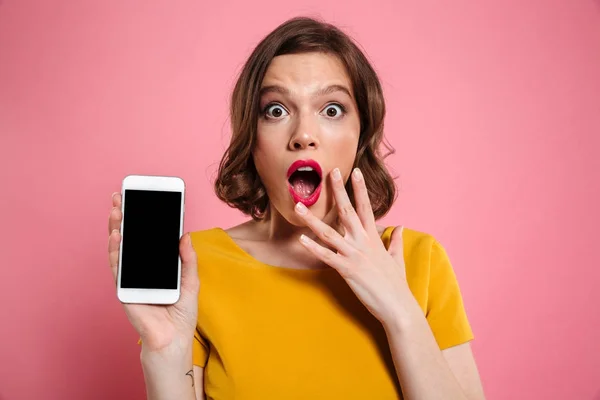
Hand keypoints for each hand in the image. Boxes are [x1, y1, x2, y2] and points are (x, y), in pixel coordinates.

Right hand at [107, 192, 199, 352]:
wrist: (173, 341)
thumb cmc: (181, 314)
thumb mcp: (190, 282)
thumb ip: (187, 259)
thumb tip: (185, 235)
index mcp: (156, 266)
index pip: (147, 238)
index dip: (143, 220)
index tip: (142, 199)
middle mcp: (141, 269)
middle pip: (130, 239)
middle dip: (125, 217)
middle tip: (121, 197)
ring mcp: (131, 278)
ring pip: (121, 249)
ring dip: (117, 229)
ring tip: (117, 210)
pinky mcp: (125, 289)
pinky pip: (118, 267)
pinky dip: (116, 251)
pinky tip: (117, 236)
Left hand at [294, 167, 410, 327]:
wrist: (398, 306)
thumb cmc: (397, 284)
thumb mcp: (397, 258)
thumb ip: (395, 241)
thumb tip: (399, 226)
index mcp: (373, 237)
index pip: (366, 207)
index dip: (360, 188)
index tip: (355, 171)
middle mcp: (363, 241)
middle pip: (347, 211)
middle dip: (338, 190)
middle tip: (330, 172)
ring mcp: (354, 254)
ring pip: (329, 232)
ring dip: (311, 219)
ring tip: (298, 206)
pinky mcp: (347, 269)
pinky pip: (326, 256)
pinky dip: (313, 248)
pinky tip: (301, 239)